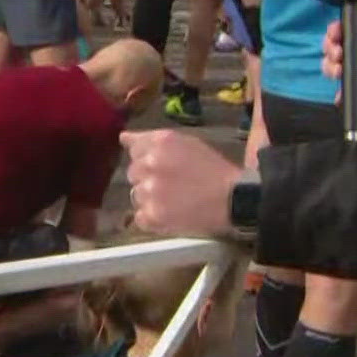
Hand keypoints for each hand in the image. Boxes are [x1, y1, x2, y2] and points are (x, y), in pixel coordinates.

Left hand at [122, 130, 243, 237]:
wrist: (233, 198)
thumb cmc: (214, 169)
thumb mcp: (187, 143)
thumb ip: (153, 139)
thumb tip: (123, 138)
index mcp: (160, 143)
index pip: (134, 149)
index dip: (146, 158)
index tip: (160, 166)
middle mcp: (150, 164)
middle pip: (133, 172)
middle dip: (147, 177)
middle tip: (171, 184)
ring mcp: (150, 191)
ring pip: (136, 194)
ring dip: (150, 198)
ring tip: (173, 200)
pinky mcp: (153, 215)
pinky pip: (140, 217)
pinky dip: (151, 218)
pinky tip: (169, 214)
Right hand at [322, 22, 356, 128]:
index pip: (348, 30)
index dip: (337, 30)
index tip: (335, 35)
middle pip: (333, 46)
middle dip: (330, 48)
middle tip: (338, 55)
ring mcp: (354, 75)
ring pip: (330, 66)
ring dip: (329, 67)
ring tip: (339, 72)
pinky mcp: (353, 93)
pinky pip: (339, 92)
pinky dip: (338, 94)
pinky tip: (343, 95)